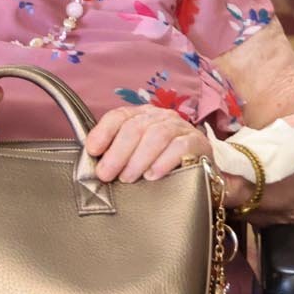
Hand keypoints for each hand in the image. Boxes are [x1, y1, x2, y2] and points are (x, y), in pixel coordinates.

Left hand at [84, 105, 211, 183]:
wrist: (201, 176)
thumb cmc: (162, 166)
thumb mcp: (137, 157)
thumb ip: (118, 156)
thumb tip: (93, 165)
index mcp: (142, 116)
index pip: (119, 115)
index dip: (103, 131)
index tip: (92, 151)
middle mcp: (161, 117)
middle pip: (136, 127)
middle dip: (117, 152)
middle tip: (106, 174)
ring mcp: (181, 128)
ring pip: (157, 135)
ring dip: (138, 158)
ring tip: (128, 178)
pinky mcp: (198, 143)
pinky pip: (180, 147)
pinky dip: (163, 161)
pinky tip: (153, 175)